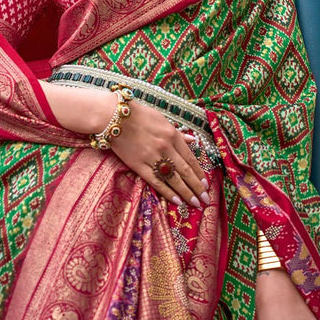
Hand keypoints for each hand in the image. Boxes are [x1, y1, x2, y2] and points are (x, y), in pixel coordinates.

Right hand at [38, 81, 208, 206]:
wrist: (113, 116)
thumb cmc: (138, 115)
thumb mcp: (162, 120)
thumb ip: (178, 134)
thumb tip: (193, 141)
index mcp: (173, 136)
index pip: (190, 158)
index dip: (199, 173)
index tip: (206, 184)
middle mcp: (165, 148)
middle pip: (185, 172)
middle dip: (197, 187)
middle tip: (205, 200)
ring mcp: (152, 158)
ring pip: (173, 179)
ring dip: (186, 193)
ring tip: (194, 203)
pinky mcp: (138, 165)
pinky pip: (156, 182)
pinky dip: (167, 192)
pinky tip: (176, 201)